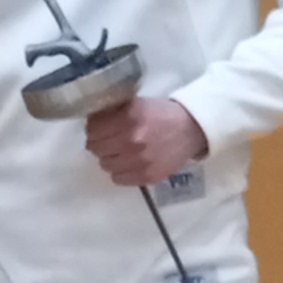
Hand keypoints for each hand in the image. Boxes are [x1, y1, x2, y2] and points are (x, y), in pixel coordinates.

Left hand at [83, 94, 207, 190]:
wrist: (191, 130)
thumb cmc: (162, 114)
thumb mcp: (137, 103)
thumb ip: (114, 112)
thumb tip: (91, 120)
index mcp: (129, 118)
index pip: (93, 129)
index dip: (94, 128)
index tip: (99, 128)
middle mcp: (132, 140)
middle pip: (96, 148)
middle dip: (99, 143)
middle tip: (109, 140)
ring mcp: (139, 161)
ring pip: (105, 164)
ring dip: (109, 158)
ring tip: (120, 152)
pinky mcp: (146, 176)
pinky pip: (118, 178)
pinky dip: (120, 171)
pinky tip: (128, 163)